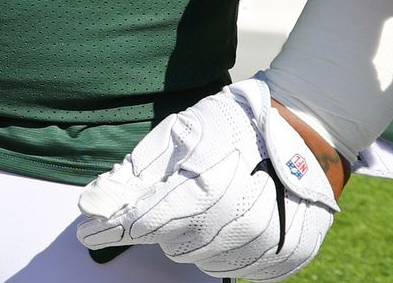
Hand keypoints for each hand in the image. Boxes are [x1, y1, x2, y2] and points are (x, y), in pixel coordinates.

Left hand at [76, 79, 341, 281]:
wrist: (304, 129)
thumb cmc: (235, 125)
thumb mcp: (179, 132)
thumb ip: (134, 172)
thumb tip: (91, 204)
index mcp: (205, 187)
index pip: (141, 224)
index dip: (111, 228)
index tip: (88, 231)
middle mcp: (237, 222)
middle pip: (170, 245)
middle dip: (161, 223)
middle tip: (174, 194)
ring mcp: (266, 243)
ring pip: (202, 261)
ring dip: (193, 238)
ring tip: (207, 203)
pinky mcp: (287, 256)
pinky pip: (238, 271)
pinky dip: (225, 251)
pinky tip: (229, 223)